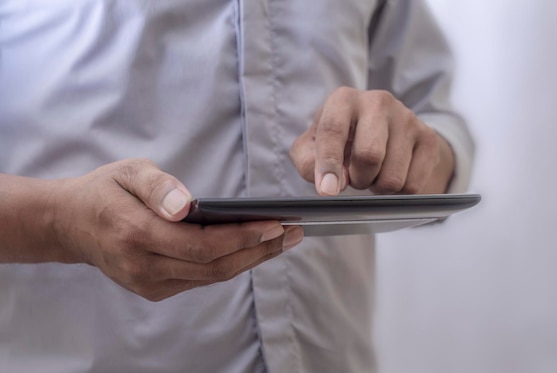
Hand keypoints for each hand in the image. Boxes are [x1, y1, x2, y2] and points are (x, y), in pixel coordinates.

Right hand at [49, 159, 302, 300]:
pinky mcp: (154, 289)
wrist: (72, 224)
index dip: (242, 237)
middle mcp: (143, 267)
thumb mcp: (127, 172)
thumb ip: (157, 187)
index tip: (276, 225)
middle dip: (259, 251)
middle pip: (215, 266)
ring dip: (251, 260)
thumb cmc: (105, 192)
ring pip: (212, 276)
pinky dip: (230, 264)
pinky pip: (201, 279)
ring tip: (283, 240)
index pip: (202, 244)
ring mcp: (148, 283)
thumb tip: (185, 206)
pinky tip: (252, 248)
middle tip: (294, 233)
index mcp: (135, 234)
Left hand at [290, 87, 454, 195]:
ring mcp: (407, 118)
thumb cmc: (339, 140)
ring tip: (373, 173)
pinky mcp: (428, 137)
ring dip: (377, 187)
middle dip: (358, 178)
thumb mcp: (311, 147)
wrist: (381, 130)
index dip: (328, 164)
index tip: (327, 190)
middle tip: (354, 176)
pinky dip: (397, 191)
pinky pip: (412, 184)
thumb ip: (308, 164)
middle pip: (369, 155)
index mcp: (343, 99)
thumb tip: (330, 184)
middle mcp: (378, 101)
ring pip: (393, 177)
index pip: (333, 131)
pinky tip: (390, 174)